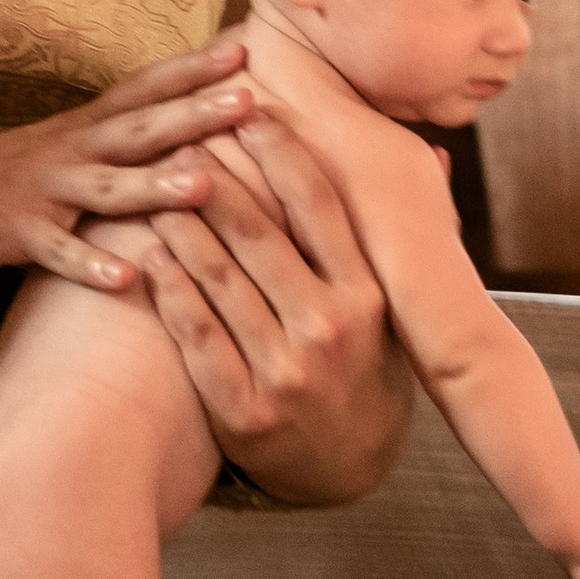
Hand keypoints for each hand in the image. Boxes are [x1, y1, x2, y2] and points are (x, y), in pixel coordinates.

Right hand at [0, 43, 253, 289]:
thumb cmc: (0, 177)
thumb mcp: (62, 148)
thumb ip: (117, 142)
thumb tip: (190, 135)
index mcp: (83, 128)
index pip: (144, 88)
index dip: (192, 67)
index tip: (245, 48)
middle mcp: (67, 149)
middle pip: (138, 127)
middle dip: (195, 112)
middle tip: (250, 100)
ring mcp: (40, 191)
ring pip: (104, 186)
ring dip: (154, 184)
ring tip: (203, 184)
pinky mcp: (13, 234)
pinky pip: (56, 252)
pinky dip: (90, 265)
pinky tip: (127, 279)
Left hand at [126, 113, 411, 506]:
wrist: (347, 471)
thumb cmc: (366, 366)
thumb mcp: (398, 308)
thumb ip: (408, 236)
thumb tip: (432, 154)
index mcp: (368, 298)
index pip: (321, 208)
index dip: (284, 152)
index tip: (252, 108)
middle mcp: (329, 331)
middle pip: (260, 236)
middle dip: (218, 179)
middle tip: (185, 134)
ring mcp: (285, 373)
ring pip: (221, 280)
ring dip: (182, 223)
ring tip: (153, 182)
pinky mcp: (243, 410)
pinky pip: (197, 335)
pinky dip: (169, 289)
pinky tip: (147, 252)